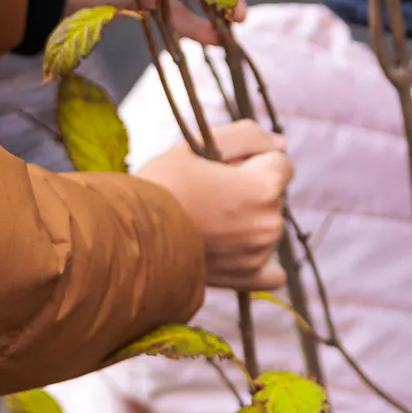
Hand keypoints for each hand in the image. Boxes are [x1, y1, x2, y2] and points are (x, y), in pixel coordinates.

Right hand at [134, 120, 289, 289]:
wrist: (130, 238)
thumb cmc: (162, 185)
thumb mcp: (198, 145)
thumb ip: (247, 135)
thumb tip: (281, 142)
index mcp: (264, 187)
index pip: (278, 161)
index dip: (248, 159)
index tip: (219, 168)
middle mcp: (270, 223)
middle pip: (273, 193)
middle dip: (249, 187)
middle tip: (207, 193)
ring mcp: (260, 253)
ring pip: (267, 223)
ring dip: (249, 218)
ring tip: (206, 219)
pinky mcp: (248, 277)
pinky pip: (272, 271)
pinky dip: (260, 259)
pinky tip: (238, 251)